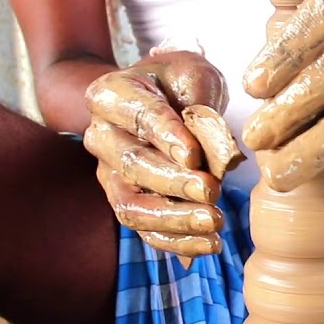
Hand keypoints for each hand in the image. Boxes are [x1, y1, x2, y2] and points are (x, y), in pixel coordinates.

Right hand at [84, 47, 237, 255]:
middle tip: (212, 191)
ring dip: (175, 219)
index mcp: (111, 95)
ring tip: (215, 222)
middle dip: (173, 183)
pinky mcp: (126, 201)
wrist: (166, 96)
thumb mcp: (197, 79)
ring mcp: (109, 174)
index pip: (138, 116)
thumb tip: (222, 162)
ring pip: (131, 206)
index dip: (165, 136)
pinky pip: (145, 230)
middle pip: (131, 165)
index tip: (194, 155)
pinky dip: (177, 241)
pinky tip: (210, 244)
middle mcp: (101, 136)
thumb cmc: (181, 83)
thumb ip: (205, 113)